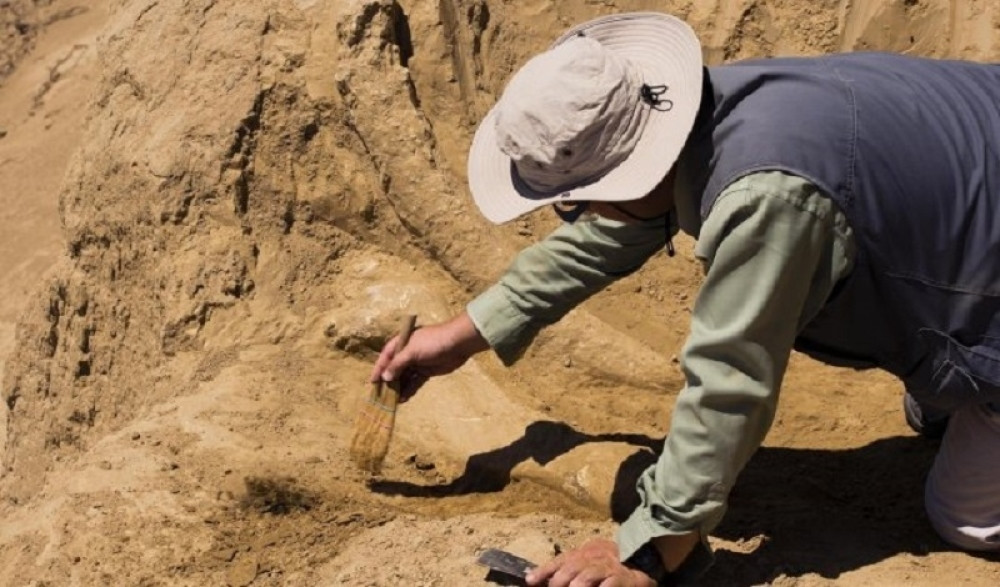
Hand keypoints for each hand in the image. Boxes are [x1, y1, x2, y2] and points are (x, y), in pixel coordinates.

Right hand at [369, 312, 488, 399]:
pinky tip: (404, 398)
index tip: (372, 382)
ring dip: (398, 388)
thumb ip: (398, 364)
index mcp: (401, 343)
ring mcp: (417, 363)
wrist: (458, 343)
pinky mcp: (426, 372)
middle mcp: (407, 353)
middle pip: (394, 368)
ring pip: (404, 377)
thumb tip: (385, 377)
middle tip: (381, 395)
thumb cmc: (433, 342)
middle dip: (388, 381)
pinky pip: (415, 382)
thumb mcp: (412, 352)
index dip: (379, 369)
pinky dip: (409, 390)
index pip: (386, 357)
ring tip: (391, 400)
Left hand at [525, 539, 653, 586]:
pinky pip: (611, 583)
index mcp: (582, 554)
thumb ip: (565, 570)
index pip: (560, 561)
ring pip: (589, 574)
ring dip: (578, 584)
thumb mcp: (586, 564)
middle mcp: (594, 557)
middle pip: (572, 566)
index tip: (529, 581)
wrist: (642, 560)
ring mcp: (609, 567)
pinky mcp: (624, 578)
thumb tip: (534, 578)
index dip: (544, 571)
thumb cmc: (608, 567)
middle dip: (559, 580)